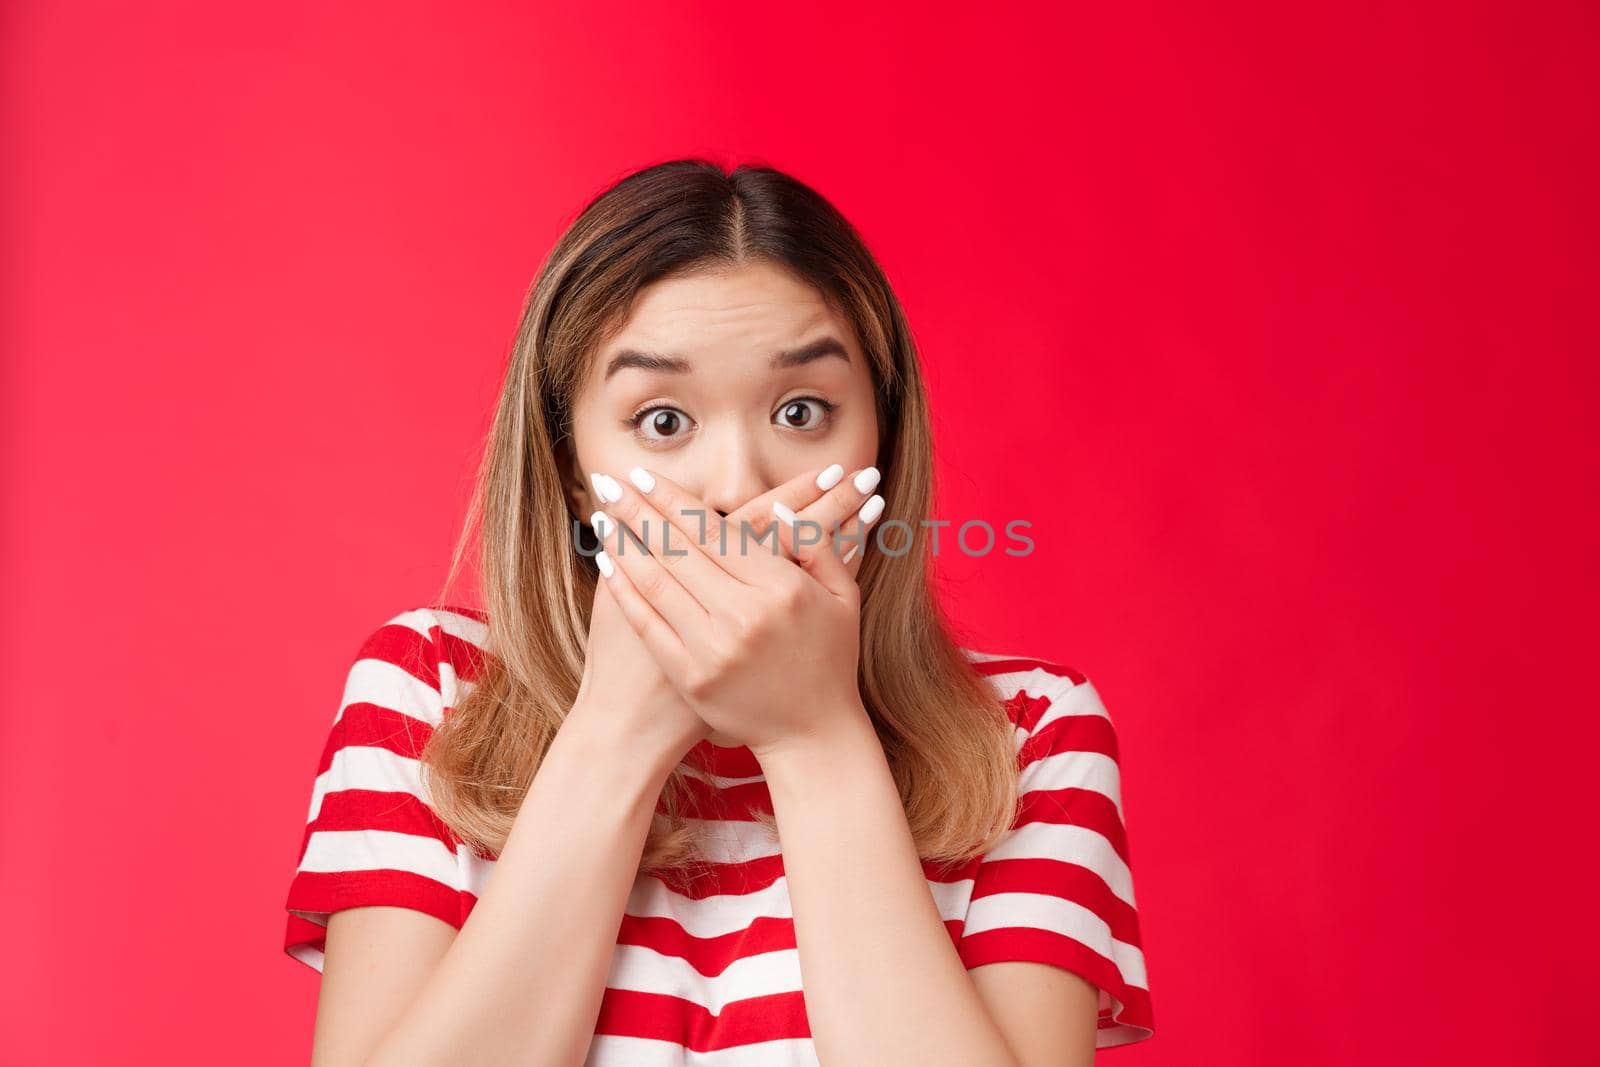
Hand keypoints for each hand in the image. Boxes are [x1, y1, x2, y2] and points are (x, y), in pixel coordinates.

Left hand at [586, 462, 885, 759]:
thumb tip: (784, 508)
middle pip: (679, 548)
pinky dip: (625, 589)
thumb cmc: (829, 662)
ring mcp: (713, 648)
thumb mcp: (842, 598)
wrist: (812, 736)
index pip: (716, 531)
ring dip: (625, 542)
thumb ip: (816, 547)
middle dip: (639, 510)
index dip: (674, 501)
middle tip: (611, 482)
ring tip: (604, 513)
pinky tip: (610, 562)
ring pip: (657, 581)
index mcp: (781, 589)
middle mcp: (744, 615)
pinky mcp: (691, 676)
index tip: (645, 476)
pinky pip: (648, 622)